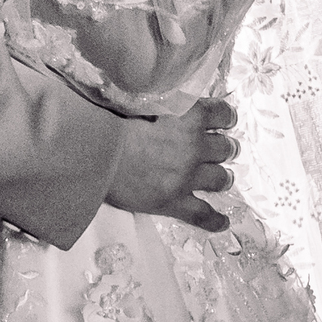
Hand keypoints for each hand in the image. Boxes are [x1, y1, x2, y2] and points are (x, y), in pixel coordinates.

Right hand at [105, 97, 237, 233]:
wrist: (96, 153)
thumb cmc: (113, 121)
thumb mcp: (145, 100)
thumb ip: (167, 103)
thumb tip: (174, 101)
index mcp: (189, 117)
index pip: (220, 113)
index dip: (224, 117)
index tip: (225, 119)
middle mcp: (194, 146)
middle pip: (224, 148)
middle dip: (223, 148)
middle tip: (220, 150)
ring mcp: (187, 177)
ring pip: (220, 179)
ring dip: (221, 177)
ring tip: (221, 178)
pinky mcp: (174, 202)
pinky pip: (202, 214)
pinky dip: (214, 219)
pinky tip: (222, 221)